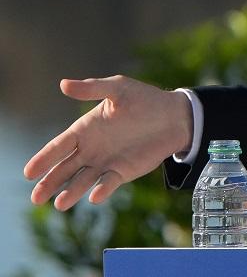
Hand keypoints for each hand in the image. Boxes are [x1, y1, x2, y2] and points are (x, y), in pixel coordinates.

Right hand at [23, 76, 193, 209]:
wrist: (175, 116)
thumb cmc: (145, 99)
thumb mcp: (118, 89)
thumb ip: (92, 89)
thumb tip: (63, 84)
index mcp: (85, 129)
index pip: (59, 146)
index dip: (44, 159)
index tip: (29, 172)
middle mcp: (91, 149)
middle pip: (65, 168)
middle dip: (49, 182)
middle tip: (35, 198)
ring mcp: (106, 162)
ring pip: (82, 180)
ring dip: (71, 192)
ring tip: (59, 204)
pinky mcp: (123, 172)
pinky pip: (109, 183)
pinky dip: (101, 190)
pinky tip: (94, 197)